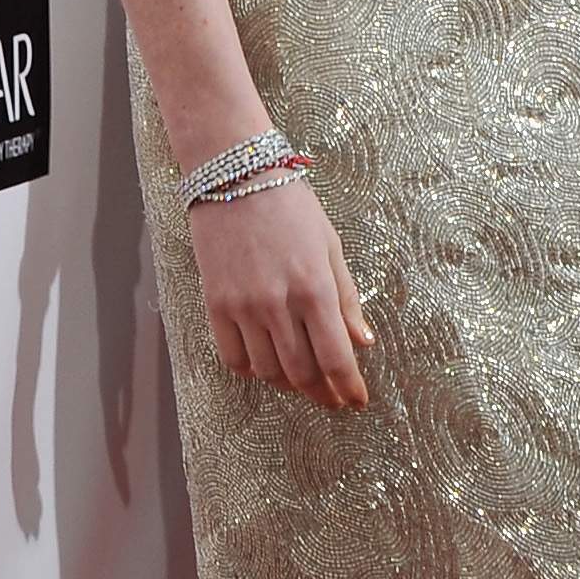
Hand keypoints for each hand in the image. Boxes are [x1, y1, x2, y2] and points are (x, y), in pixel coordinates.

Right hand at [189, 176, 374, 412]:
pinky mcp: (215, 305)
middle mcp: (278, 303)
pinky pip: (234, 358)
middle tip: (334, 398)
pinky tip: (267, 363)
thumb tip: (364, 341)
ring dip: (290, 383)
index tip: (357, 400)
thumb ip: (346, 296)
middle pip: (303, 372)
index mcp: (314, 286)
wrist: (236, 177)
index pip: (336, 357)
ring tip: (303, 379)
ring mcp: (243, 307)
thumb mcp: (329, 244)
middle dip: (323, 393)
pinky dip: (254, 370)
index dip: (349, 387)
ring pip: (269, 371)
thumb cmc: (290, 205)